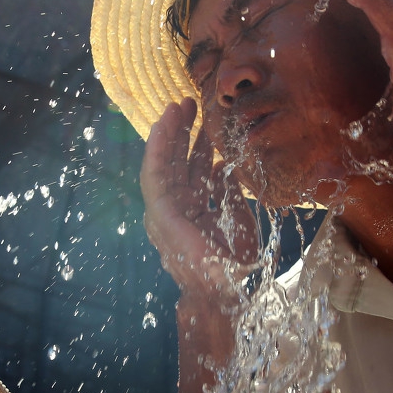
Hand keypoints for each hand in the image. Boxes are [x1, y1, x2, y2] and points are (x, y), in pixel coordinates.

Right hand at [140, 98, 258, 304]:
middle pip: (176, 162)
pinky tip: (160, 128)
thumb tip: (228, 168)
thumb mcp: (238, 220)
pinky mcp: (159, 212)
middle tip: (189, 103)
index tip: (205, 121)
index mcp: (194, 209)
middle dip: (182, 132)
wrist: (222, 289)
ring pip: (163, 164)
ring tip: (174, 107)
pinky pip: (154, 175)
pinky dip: (155, 150)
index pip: (192, 170)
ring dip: (167, 134)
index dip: (197, 145)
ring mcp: (165, 210)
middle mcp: (177, 207)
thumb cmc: (232, 263)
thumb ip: (230, 195)